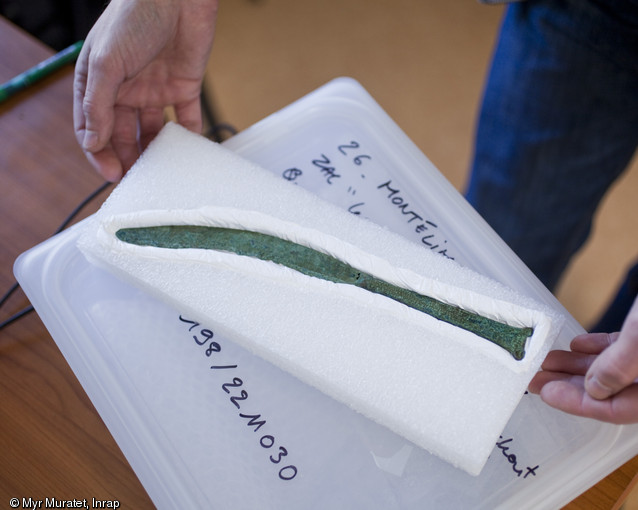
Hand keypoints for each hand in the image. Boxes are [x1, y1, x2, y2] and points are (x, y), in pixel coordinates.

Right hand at [73, 0, 218, 181]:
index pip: (93, 127)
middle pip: (123, 135)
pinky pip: (187, 121)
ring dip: (155, 153)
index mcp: (99, 82)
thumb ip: (98, 105)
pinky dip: (189, 139)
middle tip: (136, 181)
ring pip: (153, 132)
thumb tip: (92, 143)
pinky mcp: (184, 89)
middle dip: (127, 159)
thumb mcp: (107, 63)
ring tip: (160, 173)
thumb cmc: (134, 19)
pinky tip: (189, 155)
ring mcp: (155, 91)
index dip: (100, 153)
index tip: (112, 174)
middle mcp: (125, 90)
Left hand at [529, 298, 637, 423]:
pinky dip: (600, 349)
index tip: (548, 394)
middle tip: (537, 380)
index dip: (580, 404)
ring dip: (579, 365)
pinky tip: (576, 345)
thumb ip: (618, 366)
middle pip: (613, 391)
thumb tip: (594, 390)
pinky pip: (625, 350)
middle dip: (572, 386)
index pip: (620, 409)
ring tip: (547, 361)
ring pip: (615, 369)